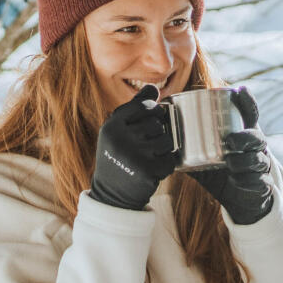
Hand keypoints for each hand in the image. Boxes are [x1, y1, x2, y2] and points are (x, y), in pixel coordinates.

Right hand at [89, 84, 179, 209]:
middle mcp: (120, 139)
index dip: (153, 112)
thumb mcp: (117, 131)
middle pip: (158, 123)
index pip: (144, 105)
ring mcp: (134, 156)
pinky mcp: (147, 172)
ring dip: (163, 150)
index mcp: (112, 126)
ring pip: (167, 140)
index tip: (149, 121)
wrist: (111, 195)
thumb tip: (153, 87)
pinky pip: (170, 160)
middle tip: (144, 146)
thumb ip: (134, 108)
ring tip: (148, 158)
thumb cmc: (117, 156)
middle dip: (157, 133)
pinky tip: (151, 170)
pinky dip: (166, 166)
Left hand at [185, 86, 275, 224]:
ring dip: (245, 160)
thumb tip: (161, 135)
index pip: (249, 115)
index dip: (247, 102)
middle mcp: (256, 148)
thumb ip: (188, 147)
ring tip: (230, 162)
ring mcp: (260, 166)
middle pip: (257, 137)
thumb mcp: (204, 157)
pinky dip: (247, 180)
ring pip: (259, 159)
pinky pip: (259, 181)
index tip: (240, 90)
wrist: (242, 199)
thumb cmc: (222, 172)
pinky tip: (237, 180)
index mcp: (244, 134)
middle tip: (230, 140)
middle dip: (246, 137)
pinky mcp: (262, 185)